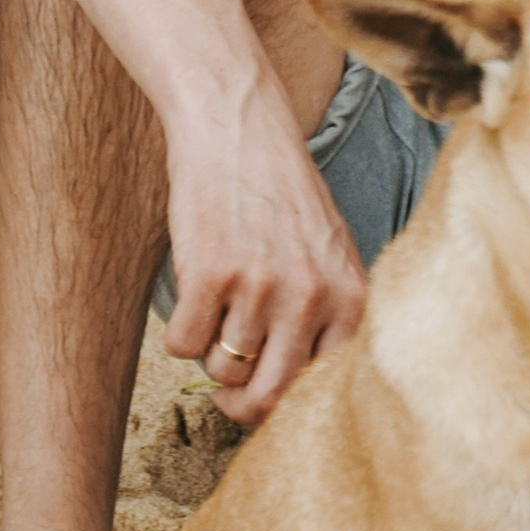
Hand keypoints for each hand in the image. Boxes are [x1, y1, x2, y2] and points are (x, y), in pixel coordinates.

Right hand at [163, 95, 367, 421]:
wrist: (239, 127)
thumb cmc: (281, 194)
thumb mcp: (330, 254)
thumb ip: (325, 318)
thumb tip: (292, 395)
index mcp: (350, 297)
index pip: (320, 389)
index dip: (285, 400)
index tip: (265, 392)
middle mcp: (311, 297)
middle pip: (266, 397)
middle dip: (240, 404)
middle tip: (226, 392)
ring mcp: (260, 287)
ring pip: (221, 370)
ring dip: (210, 350)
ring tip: (219, 305)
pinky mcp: (208, 274)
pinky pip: (183, 346)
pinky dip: (180, 331)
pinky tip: (193, 294)